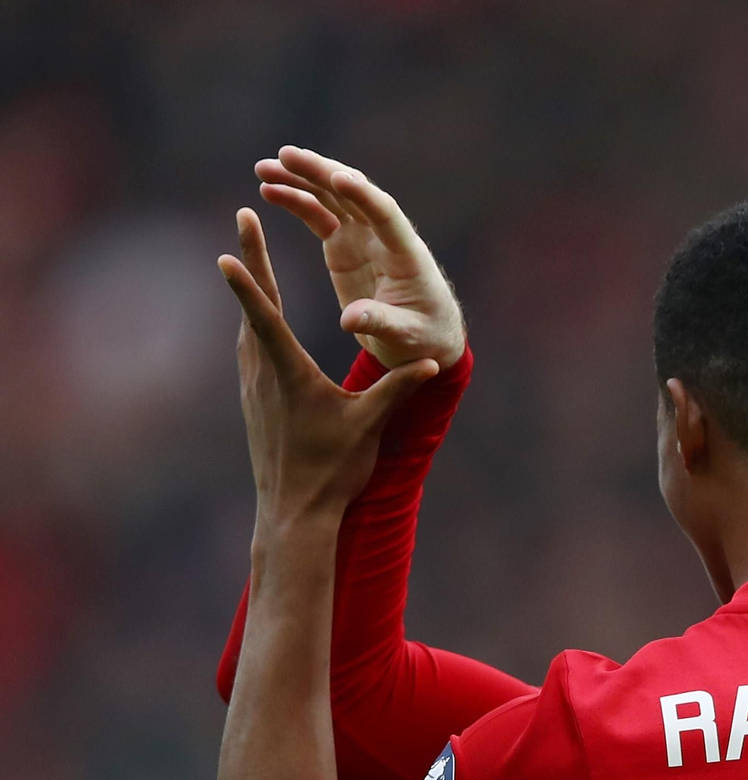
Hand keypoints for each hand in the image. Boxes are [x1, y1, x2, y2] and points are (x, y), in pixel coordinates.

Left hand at [217, 209, 439, 522]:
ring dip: (251, 286)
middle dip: (251, 258)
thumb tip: (434, 361)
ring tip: (248, 253)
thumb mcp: (369, 426)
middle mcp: (263, 374)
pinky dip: (253, 317)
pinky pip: (251, 346)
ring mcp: (254, 386)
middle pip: (253, 306)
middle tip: (243, 216)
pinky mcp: (255, 399)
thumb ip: (398, 390)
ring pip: (248, 325)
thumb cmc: (333, 470)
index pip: (266, 316)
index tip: (230, 246)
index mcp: (288, 375)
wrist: (294, 513)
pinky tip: (256, 315)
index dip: (250, 279)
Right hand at [255, 145, 466, 369]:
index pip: (385, 214)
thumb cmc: (423, 337)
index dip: (364, 195)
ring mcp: (363, 237)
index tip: (339, 178)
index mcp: (406, 253)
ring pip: (331, 197)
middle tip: (285, 155)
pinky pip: (319, 215)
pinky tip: (270, 189)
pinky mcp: (345, 245)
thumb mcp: (405, 336)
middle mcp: (384, 236)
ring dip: (300, 180)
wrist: (422, 338)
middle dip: (321, 172)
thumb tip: (350, 320)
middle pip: (352, 194)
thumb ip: (380, 322)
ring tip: (263, 169)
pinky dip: (296, 200)